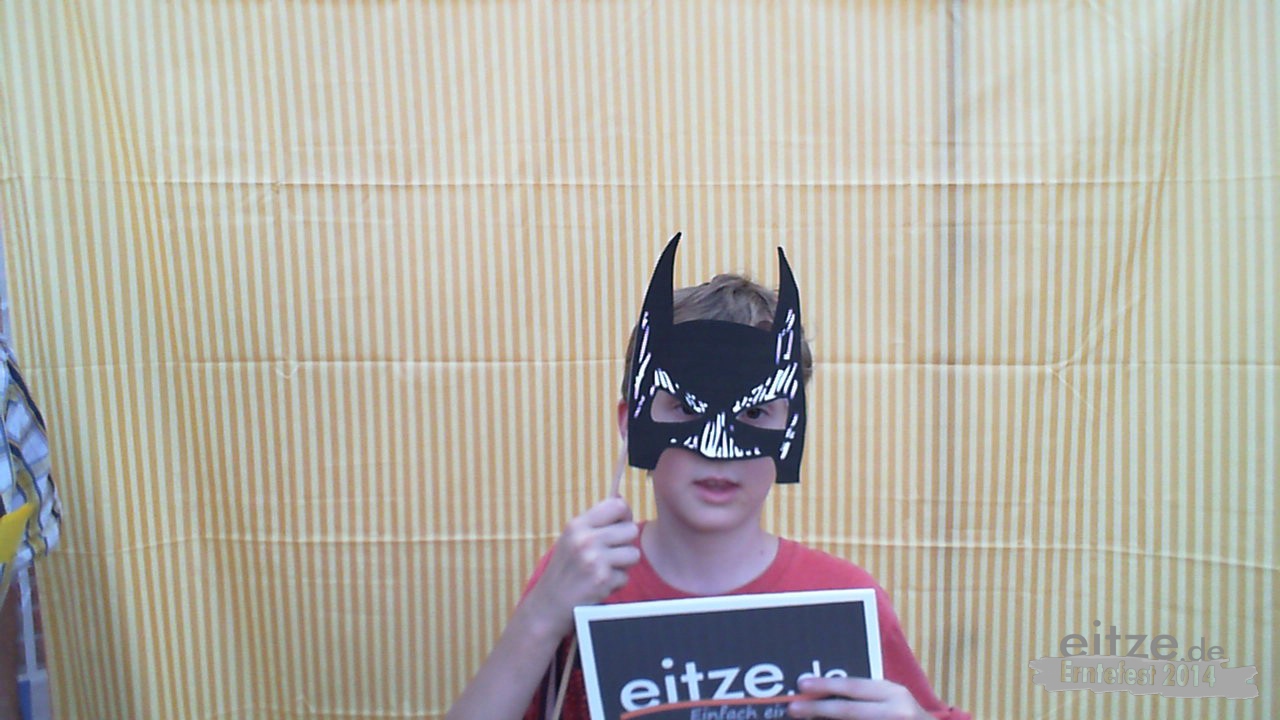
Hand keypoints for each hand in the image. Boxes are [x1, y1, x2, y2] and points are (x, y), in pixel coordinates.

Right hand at [522, 497, 640, 635]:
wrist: (548, 606)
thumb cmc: (563, 571)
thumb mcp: (571, 539)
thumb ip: (595, 523)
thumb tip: (621, 500)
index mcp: (577, 525)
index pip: (617, 505)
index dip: (625, 516)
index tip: (619, 527)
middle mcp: (585, 539)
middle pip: (631, 530)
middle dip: (625, 544)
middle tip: (610, 555)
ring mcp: (594, 559)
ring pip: (634, 554)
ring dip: (623, 565)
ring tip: (604, 570)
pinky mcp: (602, 580)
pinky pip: (625, 577)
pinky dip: (615, 584)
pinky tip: (598, 586)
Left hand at [787, 677, 930, 719]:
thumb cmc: (904, 715)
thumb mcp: (890, 699)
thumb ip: (864, 696)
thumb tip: (821, 694)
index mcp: (894, 693)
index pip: (855, 687)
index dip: (826, 686)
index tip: (802, 685)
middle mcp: (895, 712)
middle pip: (848, 711)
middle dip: (817, 709)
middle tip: (793, 708)